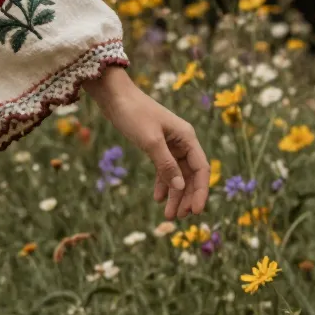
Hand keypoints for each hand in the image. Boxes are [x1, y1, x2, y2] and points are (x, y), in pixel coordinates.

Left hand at [82, 65, 208, 219]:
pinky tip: (157, 197)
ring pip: (177, 174)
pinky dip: (162, 183)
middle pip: (190, 175)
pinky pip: (164, 168)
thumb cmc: (134, 114)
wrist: (114, 96)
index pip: (201, 170)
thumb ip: (166, 165)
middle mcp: (183, 142)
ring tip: (167, 214)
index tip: (195, 211)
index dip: (200, 191)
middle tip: (177, 218)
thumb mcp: (150, 141)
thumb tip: (180, 188)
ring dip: (174, 194)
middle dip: (185, 197)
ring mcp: (170, 144)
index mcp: (187, 138)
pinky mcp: (156, 145)